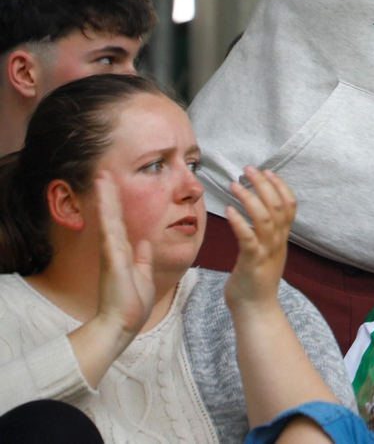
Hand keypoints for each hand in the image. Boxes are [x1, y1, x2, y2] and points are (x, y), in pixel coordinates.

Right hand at [92, 169, 155, 339]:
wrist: (122, 325)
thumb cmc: (132, 304)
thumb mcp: (143, 276)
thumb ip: (143, 258)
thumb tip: (145, 242)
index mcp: (125, 253)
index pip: (122, 222)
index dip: (119, 204)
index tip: (116, 186)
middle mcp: (116, 249)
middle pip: (113, 215)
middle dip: (110, 194)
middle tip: (104, 173)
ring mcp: (112, 253)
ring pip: (109, 219)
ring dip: (106, 197)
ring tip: (102, 177)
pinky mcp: (113, 258)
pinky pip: (110, 231)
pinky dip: (107, 214)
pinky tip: (105, 200)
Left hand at [224, 166, 296, 312]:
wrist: (256, 310)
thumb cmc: (255, 281)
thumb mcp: (267, 252)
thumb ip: (266, 234)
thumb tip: (259, 215)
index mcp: (282, 238)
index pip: (290, 205)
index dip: (281, 186)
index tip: (268, 171)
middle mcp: (278, 242)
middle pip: (278, 206)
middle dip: (264, 184)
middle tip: (249, 169)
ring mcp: (267, 252)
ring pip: (265, 218)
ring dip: (250, 198)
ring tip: (234, 184)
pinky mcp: (252, 263)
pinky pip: (248, 239)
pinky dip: (239, 222)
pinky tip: (228, 211)